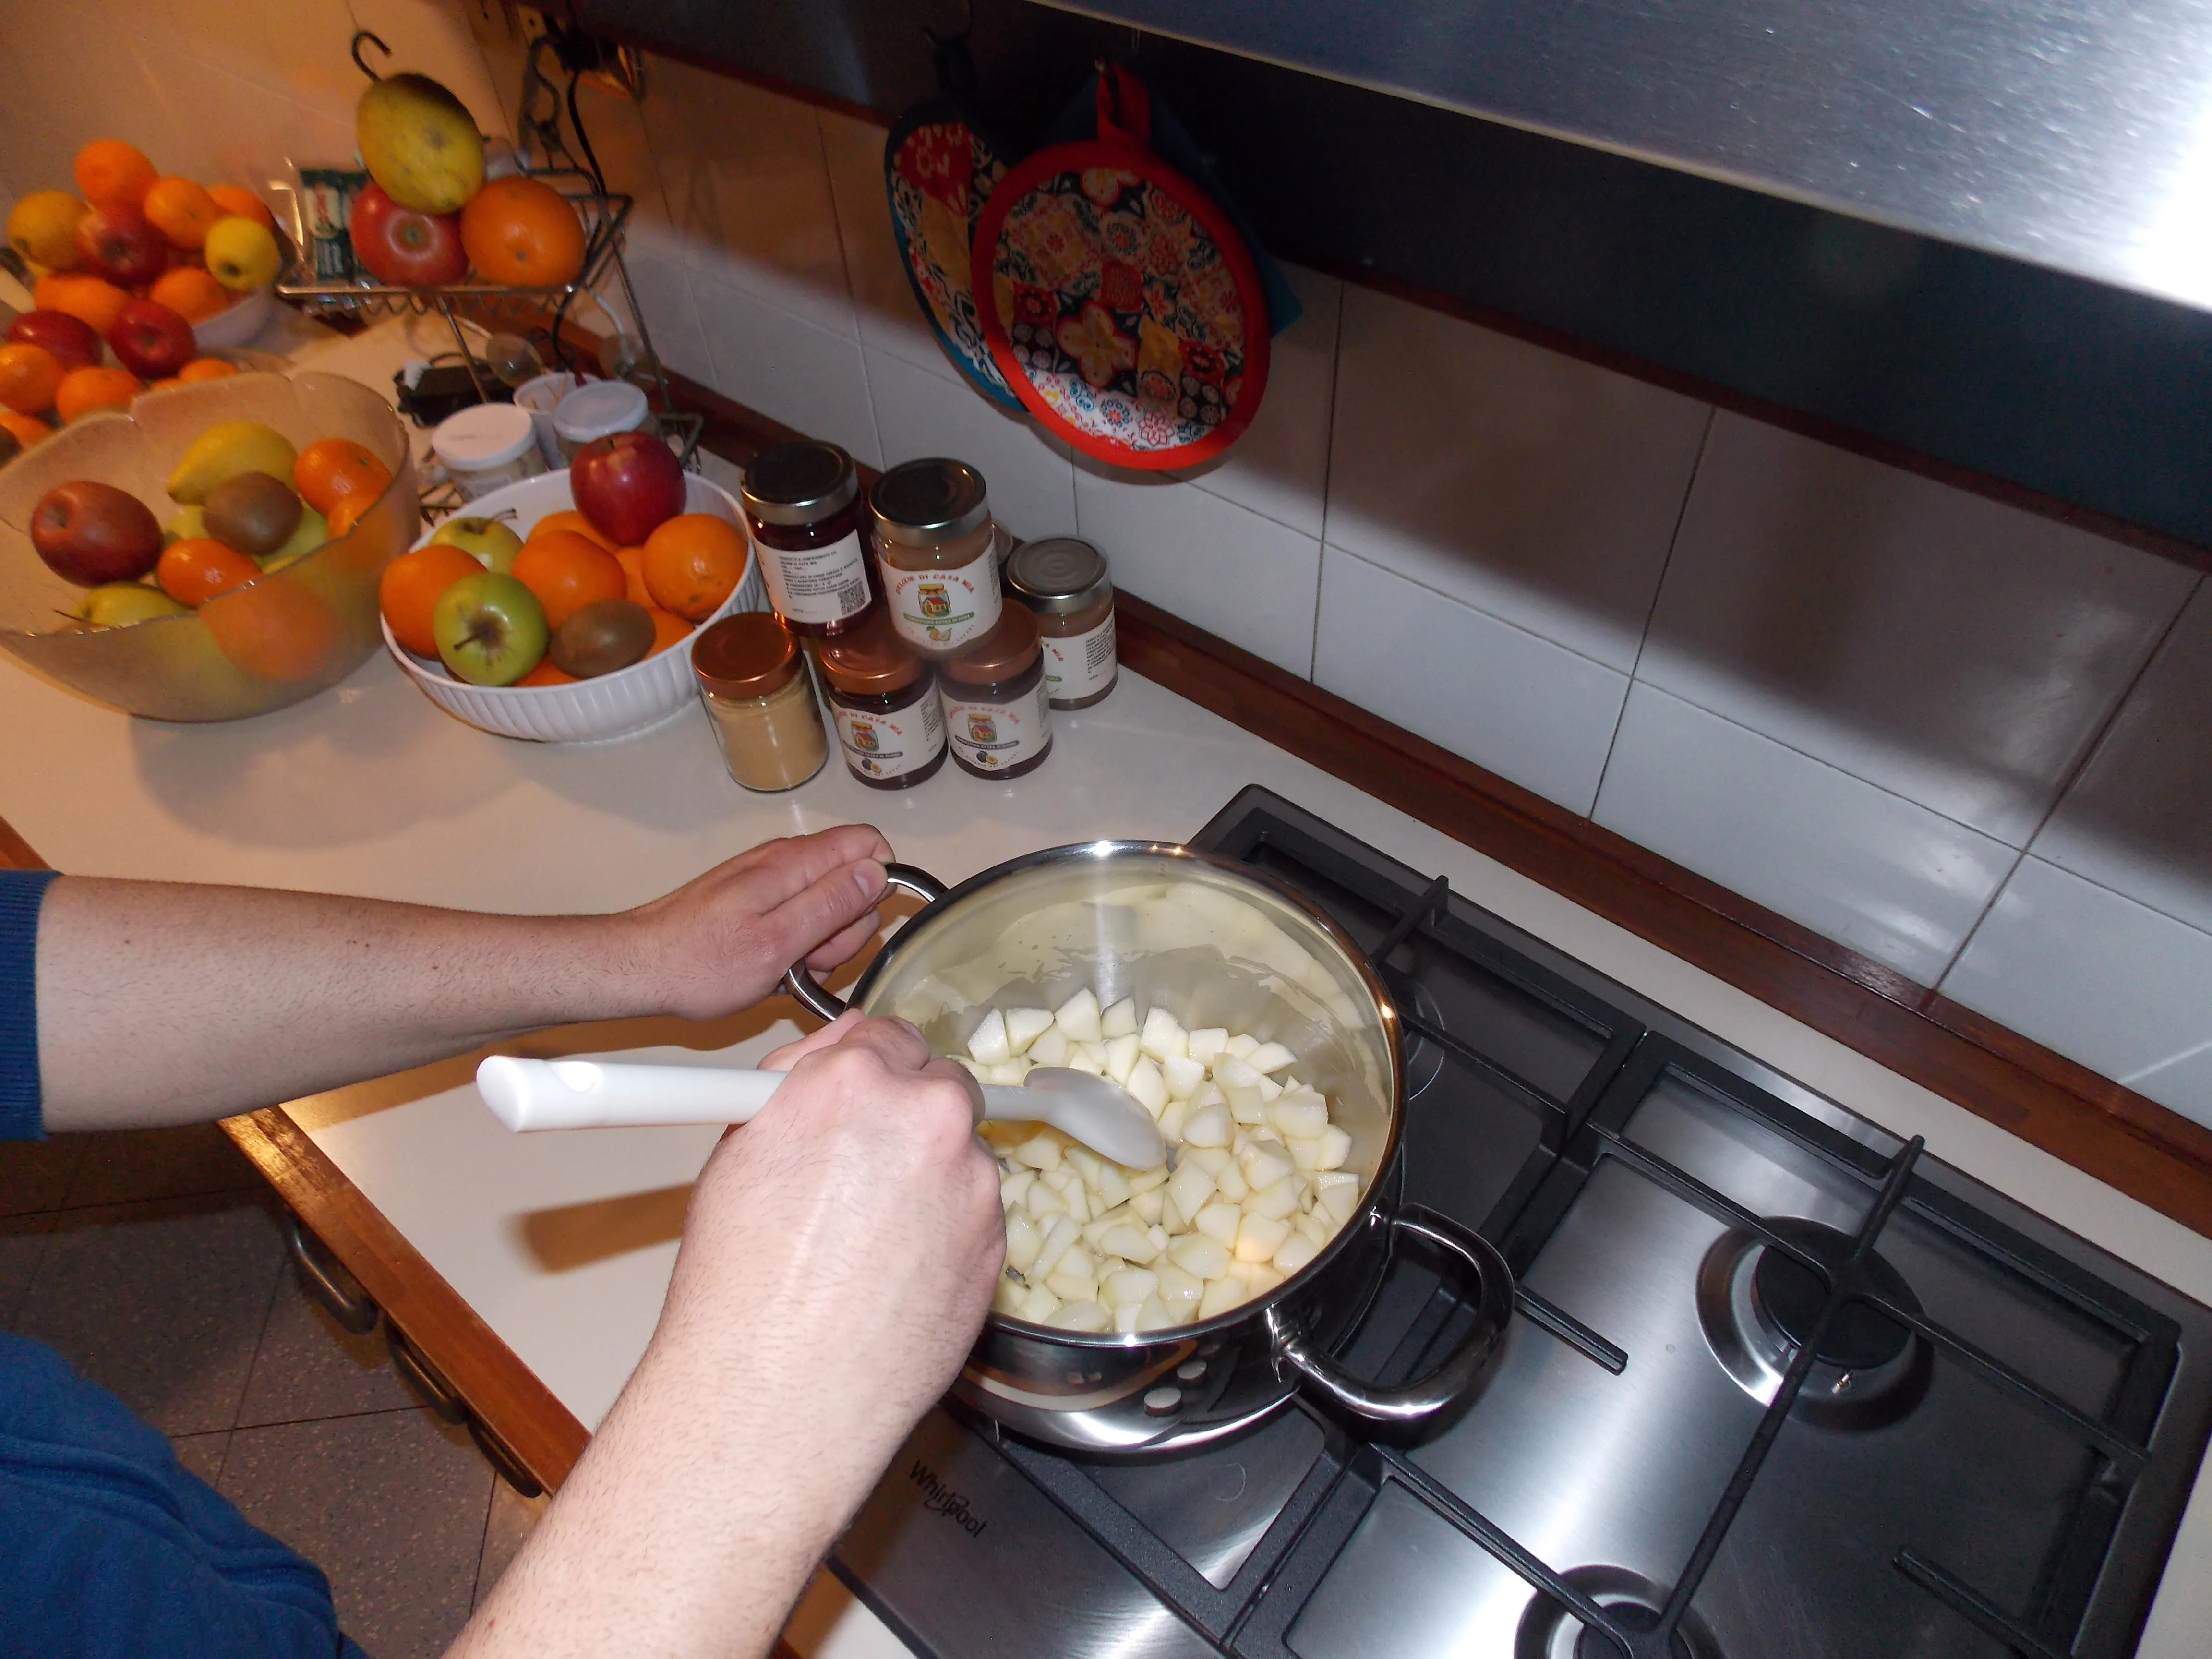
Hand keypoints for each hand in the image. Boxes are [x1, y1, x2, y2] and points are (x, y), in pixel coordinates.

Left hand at [618, 825, 893, 1021]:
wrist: (638, 967)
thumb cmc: (698, 964)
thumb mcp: (778, 944)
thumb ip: (832, 904)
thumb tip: (876, 873)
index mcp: (793, 864)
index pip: (868, 844)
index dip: (877, 885)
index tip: (853, 925)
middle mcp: (783, 861)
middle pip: (853, 878)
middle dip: (846, 926)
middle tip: (811, 958)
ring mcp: (768, 879)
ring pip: (828, 902)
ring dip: (821, 942)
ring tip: (785, 967)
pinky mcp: (754, 899)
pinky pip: (798, 915)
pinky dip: (796, 944)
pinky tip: (773, 967)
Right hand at [663, 1015, 1001, 1506]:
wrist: (775, 1397)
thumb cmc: (738, 1287)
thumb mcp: (740, 1152)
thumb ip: (801, 1083)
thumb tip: (838, 1047)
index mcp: (855, 1080)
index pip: (892, 1036)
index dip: (873, 1074)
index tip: (861, 1102)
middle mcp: (926, 1118)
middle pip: (942, 1088)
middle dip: (909, 1119)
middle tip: (862, 1174)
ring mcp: (972, 1183)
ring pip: (964, 1156)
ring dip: (932, 1179)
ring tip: (866, 1243)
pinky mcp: (997, 1246)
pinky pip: (977, 1217)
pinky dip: (947, 1234)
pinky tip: (894, 1276)